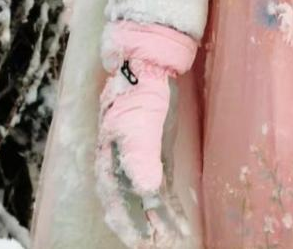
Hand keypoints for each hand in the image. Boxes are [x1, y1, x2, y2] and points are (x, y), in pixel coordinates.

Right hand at [96, 22, 196, 245]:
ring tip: (174, 239)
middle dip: (142, 226)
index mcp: (111, 152)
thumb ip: (141, 155)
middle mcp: (122, 157)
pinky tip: (181, 219)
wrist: (152, 61)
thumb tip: (146, 192)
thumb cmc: (143, 89)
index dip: (124, 221)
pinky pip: (162, 184)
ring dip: (159, 219)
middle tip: (157, 246)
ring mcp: (140, 154)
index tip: (140, 242)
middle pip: (129, 200)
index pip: (114, 195)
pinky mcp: (157, 150)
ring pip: (147, 196)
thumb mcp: (142, 121)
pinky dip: (170, 204)